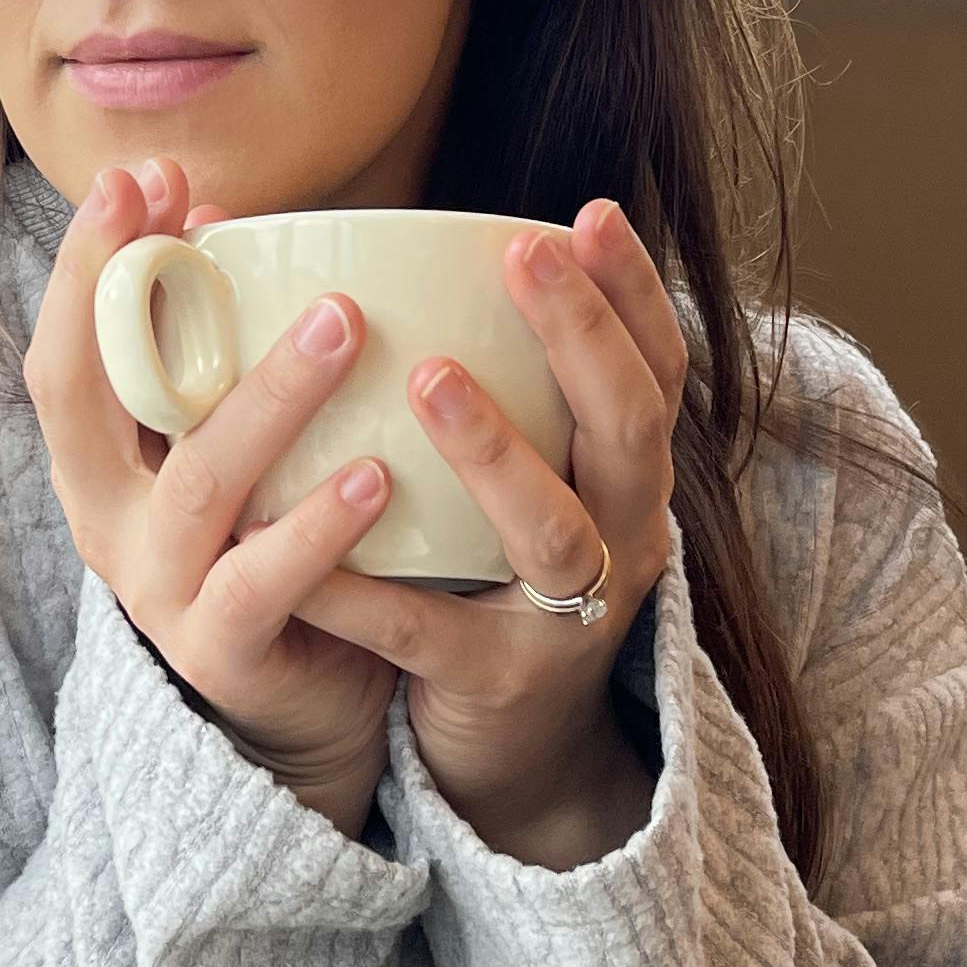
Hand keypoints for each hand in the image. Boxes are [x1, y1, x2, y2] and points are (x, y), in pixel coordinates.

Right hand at [22, 157, 399, 829]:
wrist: (307, 702)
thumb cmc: (274, 538)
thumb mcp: (237, 436)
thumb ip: (218, 343)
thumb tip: (215, 213)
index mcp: (100, 460)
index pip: (65, 346)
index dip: (88, 262)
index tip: (138, 176)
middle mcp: (106, 519)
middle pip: (83, 398)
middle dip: (126, 294)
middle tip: (193, 211)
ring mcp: (157, 589)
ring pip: (200, 482)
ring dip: (268, 394)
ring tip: (342, 324)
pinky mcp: (221, 650)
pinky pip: (263, 583)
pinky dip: (317, 526)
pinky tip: (374, 475)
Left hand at [297, 201, 684, 868]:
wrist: (512, 753)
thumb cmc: (490, 576)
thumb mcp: (516, 479)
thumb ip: (475, 378)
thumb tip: (355, 253)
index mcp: (625, 477)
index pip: (656, 369)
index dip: (633, 291)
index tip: (589, 213)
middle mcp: (623, 538)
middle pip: (629, 427)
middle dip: (583, 335)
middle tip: (525, 254)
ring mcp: (569, 617)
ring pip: (553, 529)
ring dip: (496, 447)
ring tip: (432, 376)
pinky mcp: (498, 683)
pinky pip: (427, 631)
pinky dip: (368, 590)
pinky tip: (310, 551)